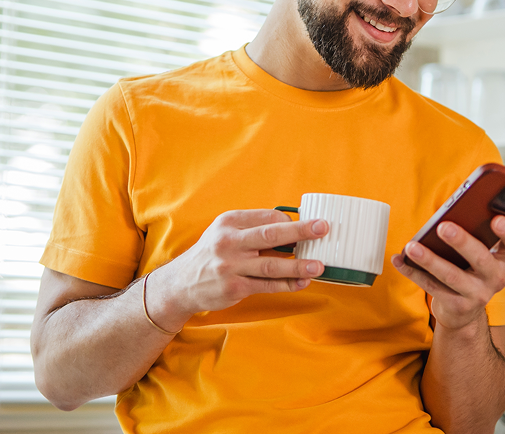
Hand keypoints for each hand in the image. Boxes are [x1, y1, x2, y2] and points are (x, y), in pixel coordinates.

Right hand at [148, 209, 327, 329]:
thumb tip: (291, 225)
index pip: (267, 217)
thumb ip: (253, 227)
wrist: (182, 283)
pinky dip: (286, 285)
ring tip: (319, 265)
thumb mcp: (225, 231)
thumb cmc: (212, 253)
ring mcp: (231, 266)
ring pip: (272, 265)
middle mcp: (229, 241)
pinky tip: (302, 282)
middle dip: (300, 232)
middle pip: (270, 235)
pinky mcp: (234, 287)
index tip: (311, 225)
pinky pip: (266, 286)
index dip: (291, 222)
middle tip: (323, 229)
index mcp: (230, 222)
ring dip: (298, 265)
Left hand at [392, 215, 504, 330]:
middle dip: (462, 241)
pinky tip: (400, 260)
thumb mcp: (477, 252)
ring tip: (412, 246)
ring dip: (430, 259)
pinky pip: (431, 287)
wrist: (463, 311)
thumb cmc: (468, 269)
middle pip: (481, 259)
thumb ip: (471, 233)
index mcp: (502, 258)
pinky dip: (413, 272)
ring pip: (452, 276)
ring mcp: (477, 294)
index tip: (497, 220)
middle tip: (444, 226)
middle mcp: (494, 277)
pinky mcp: (457, 306)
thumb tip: (447, 213)